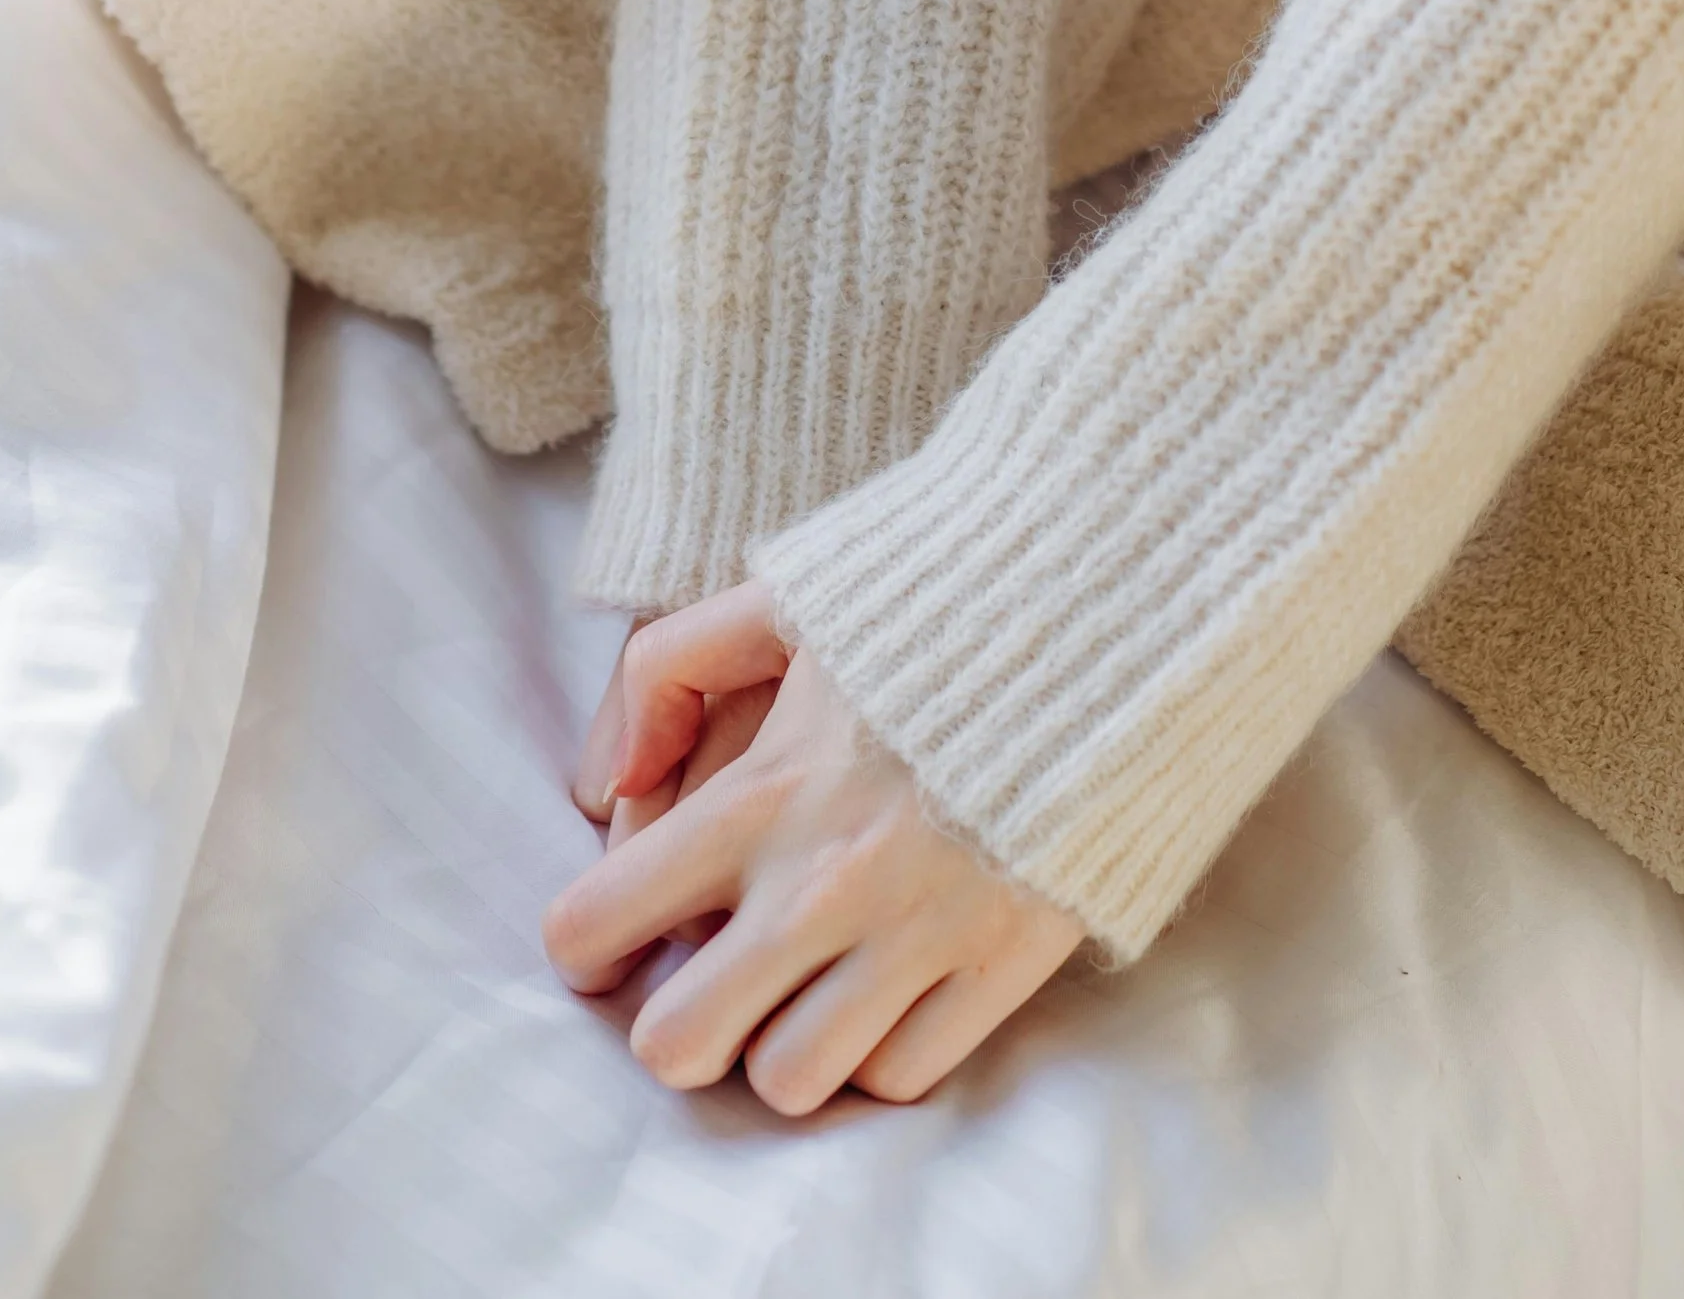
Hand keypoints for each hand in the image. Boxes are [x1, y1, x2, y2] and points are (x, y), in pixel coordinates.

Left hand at [544, 582, 1082, 1114]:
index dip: (581, 947)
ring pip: (787, 1083)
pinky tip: (885, 987)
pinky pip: (898, 1080)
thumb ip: (666, 666)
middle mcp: (820, 886)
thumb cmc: (929, 608)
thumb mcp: (783, 598)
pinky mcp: (999, 969)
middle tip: (706, 981)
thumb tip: (607, 786)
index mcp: (757, 795)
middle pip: (677, 1046)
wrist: (1102, 621)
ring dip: (781, 1043)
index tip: (605, 946)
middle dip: (674, 1024)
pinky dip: (879, 1051)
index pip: (600, 922)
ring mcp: (914, 939)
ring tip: (803, 986)